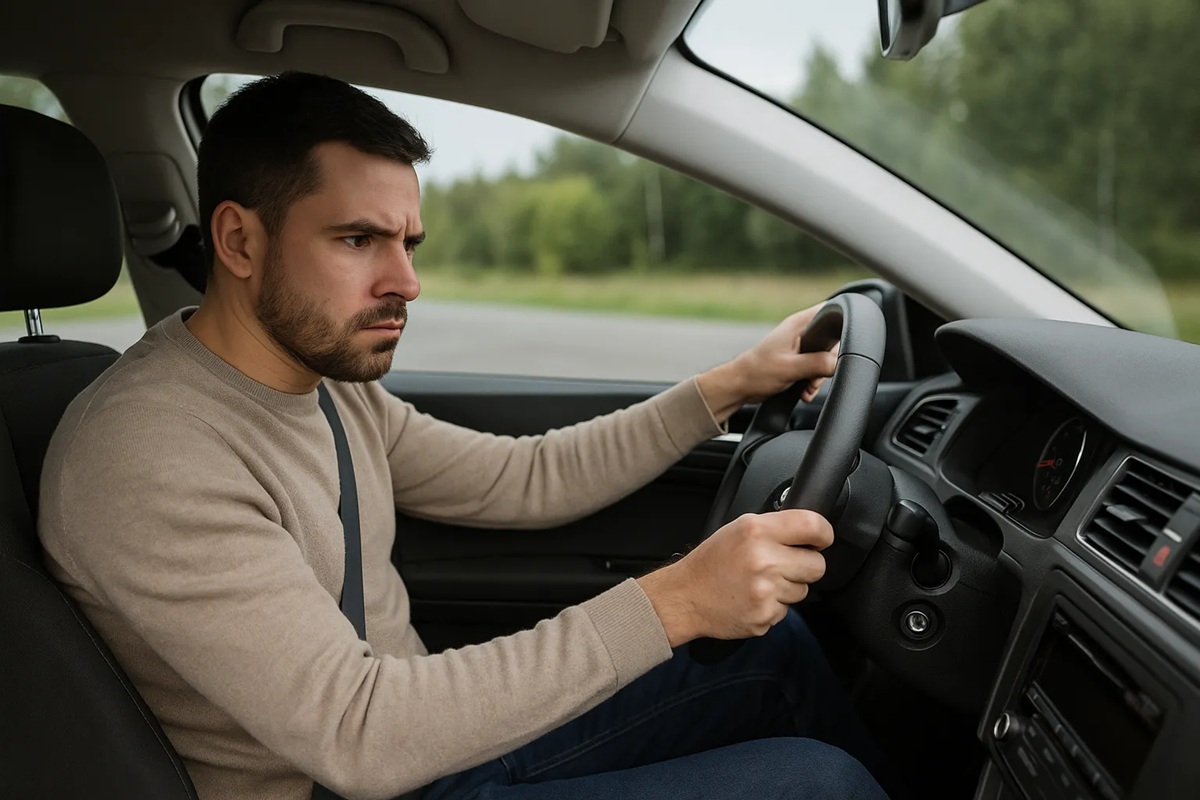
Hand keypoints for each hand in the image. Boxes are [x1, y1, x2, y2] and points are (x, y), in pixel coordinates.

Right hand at [636, 510, 832, 645]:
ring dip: (788, 587)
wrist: (685, 596)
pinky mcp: (764, 617)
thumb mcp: (739, 528)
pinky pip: (786, 611)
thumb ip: (775, 527)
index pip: (813, 527)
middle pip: (817, 565)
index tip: (821, 539)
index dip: (824, 534)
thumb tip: (811, 532)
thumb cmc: (712, 561)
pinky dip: (773, 606)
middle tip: (782, 565)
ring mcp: (765, 592)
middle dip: (805, 565)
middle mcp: (764, 561)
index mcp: (757, 532)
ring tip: (760, 582)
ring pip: (803, 590)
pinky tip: (752, 598)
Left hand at [697, 303, 837, 423]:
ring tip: (807, 388)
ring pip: (824, 358)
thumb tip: (837, 363)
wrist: (740, 386)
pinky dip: (812, 382)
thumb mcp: (791, 368)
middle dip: (827, 364)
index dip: (840, 329)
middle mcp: (801, 332)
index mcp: (799, 324)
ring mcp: (799, 346)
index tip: (835, 351)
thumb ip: (817, 363)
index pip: (831, 313)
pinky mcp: (797, 360)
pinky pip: (815, 369)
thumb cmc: (757, 372)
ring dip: (819, 377)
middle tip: (815, 377)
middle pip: (831, 342)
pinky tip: (804, 391)